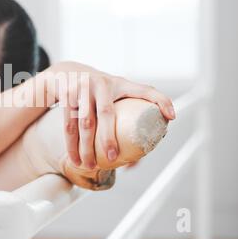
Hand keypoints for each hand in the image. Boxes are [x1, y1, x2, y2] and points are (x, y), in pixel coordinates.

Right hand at [50, 62, 175, 169]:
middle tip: (112, 158)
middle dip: (108, 137)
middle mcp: (102, 84)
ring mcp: (82, 88)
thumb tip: (135, 163)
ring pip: (84, 122)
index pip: (145, 89)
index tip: (171, 118)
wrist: (66, 73)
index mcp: (120, 83)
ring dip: (85, 146)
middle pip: (106, 113)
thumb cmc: (97, 92)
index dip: (161, 101)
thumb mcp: (113, 94)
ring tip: (90, 165)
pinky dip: (71, 144)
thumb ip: (127, 118)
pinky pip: (68, 124)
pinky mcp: (67, 95)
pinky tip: (75, 158)